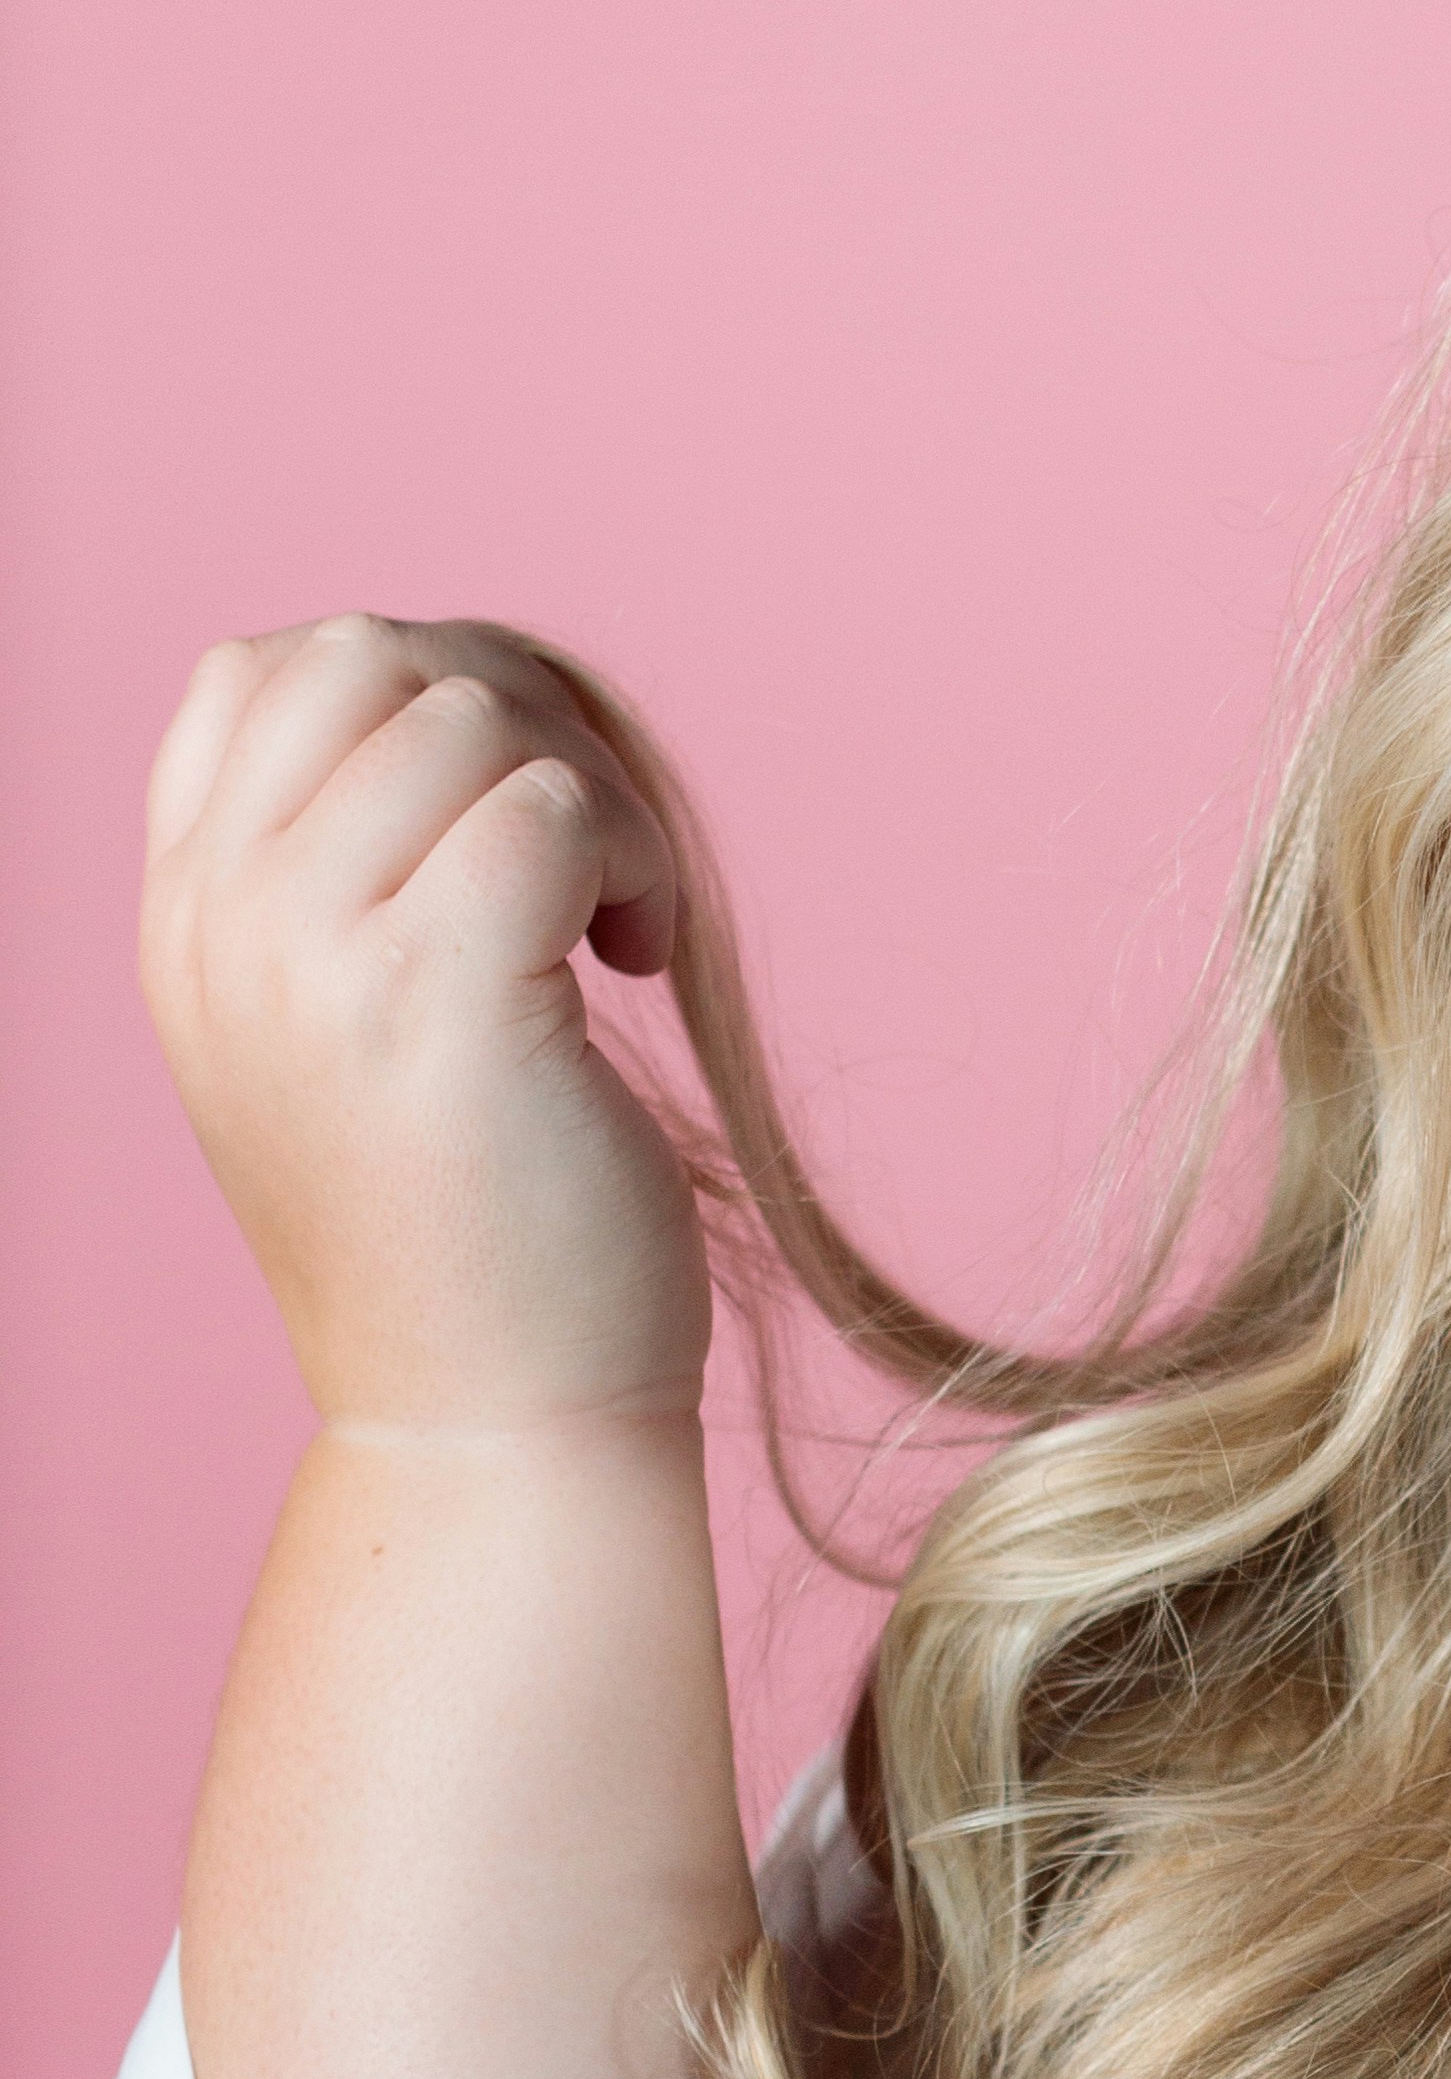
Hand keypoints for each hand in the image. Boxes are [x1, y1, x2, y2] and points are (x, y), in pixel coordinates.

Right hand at [141, 612, 709, 1430]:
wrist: (488, 1423)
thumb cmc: (465, 1231)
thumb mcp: (350, 1026)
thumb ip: (352, 865)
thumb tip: (474, 695)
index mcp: (184, 921)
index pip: (260, 667)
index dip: (421, 689)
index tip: (509, 810)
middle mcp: (220, 925)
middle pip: (370, 655)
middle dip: (523, 713)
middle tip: (593, 850)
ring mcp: (308, 956)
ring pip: (473, 717)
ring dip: (597, 794)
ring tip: (618, 924)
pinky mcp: (433, 996)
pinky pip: (554, 807)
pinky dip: (635, 856)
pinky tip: (638, 963)